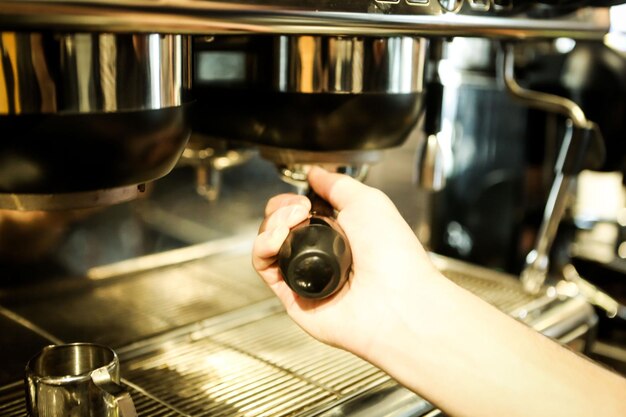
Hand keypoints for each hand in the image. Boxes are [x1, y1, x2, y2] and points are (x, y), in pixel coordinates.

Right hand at [252, 166, 442, 358]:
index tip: (302, 197)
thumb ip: (337, 185)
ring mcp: (305, 276)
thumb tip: (315, 173)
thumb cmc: (393, 254)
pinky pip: (264, 267)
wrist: (396, 299)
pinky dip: (263, 246)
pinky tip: (278, 236)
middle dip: (280, 209)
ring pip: (268, 244)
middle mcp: (320, 256)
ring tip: (291, 220)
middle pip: (278, 226)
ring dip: (271, 224)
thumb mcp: (369, 201)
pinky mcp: (292, 297)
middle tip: (298, 208)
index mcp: (338, 235)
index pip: (299, 214)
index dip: (292, 201)